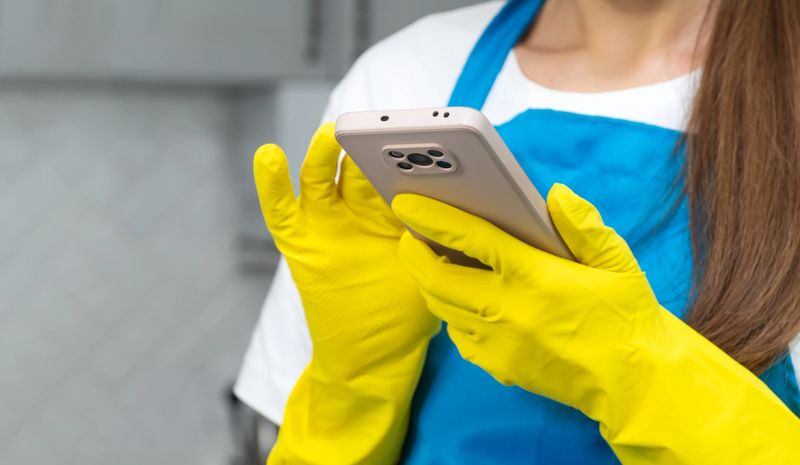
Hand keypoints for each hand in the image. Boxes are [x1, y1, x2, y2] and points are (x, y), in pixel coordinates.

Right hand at [254, 122, 438, 380]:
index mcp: (395, 212)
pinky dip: (271, 184)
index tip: (422, 134)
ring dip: (323, 154)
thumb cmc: (409, 313)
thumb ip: (438, 237)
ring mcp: (328, 225)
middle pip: (358, 168)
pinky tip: (269, 156)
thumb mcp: (433, 270)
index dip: (407, 154)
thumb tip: (467, 199)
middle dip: (368, 147)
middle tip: (377, 130)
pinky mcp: (300, 243)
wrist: (375, 355)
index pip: (398, 172)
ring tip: (331, 135)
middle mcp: (360, 211)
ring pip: (320, 179)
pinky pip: (281, 210)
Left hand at [393, 184, 799, 464]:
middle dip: (413, 251)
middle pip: (435, 276)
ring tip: (431, 259)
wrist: (635, 383)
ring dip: (429, 280)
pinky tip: (463, 298)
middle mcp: (508, 309)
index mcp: (535, 276)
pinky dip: (452, 312)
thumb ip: (582, 224)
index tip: (405, 202)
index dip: (432, 217)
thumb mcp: (615, 261)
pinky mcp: (498, 366)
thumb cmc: (626, 317)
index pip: (469, 237)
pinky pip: (458, 335)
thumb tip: (554, 194)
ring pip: (441, 306)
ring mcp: (498, 342)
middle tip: (411, 234)